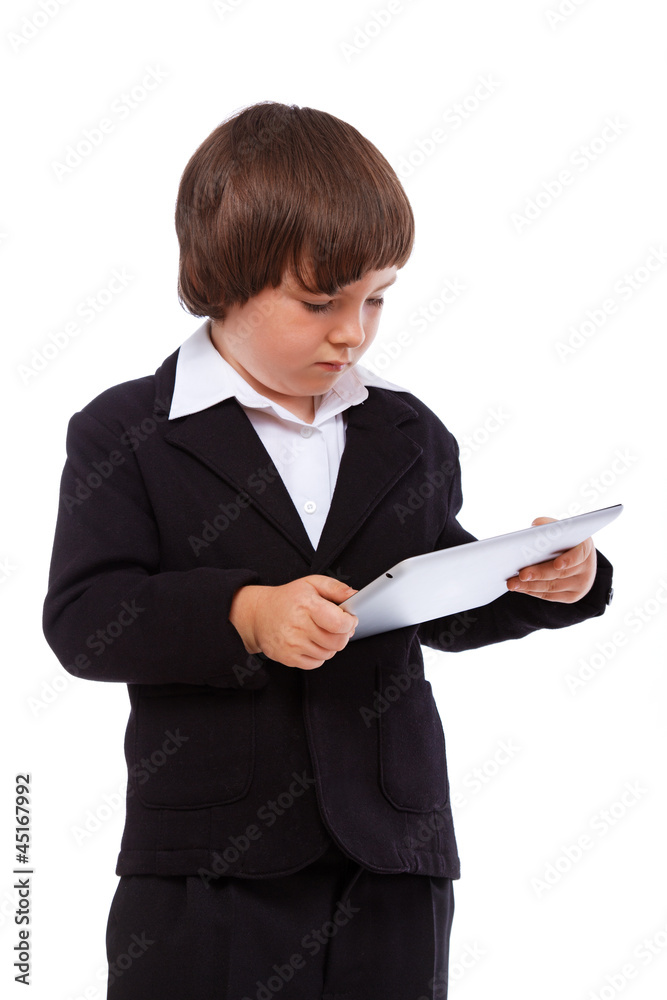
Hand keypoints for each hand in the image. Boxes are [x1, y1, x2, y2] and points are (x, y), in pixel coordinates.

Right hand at [229, 575, 358, 669]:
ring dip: (331, 645)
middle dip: (343, 635)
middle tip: (338, 627)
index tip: (349, 619)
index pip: (339, 623)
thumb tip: (355, 595)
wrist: (259, 614)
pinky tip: (312, 642)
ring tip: (321, 632)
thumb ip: (335, 588)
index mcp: (307, 605)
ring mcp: (292, 644)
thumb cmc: (288, 598)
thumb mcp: (311, 583)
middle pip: (337, 642)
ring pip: (329, 654)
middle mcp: (298, 626)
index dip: (350, 623)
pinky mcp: (287, 657)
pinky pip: (316, 663)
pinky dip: (319, 655)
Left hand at [506, 516, 596, 602]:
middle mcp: (586, 568)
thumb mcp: (559, 528)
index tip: (557, 564)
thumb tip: (536, 525)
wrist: (574, 556)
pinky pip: (550, 596)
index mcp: (585, 547)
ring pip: (552, 587)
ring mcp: (580, 584)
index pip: (579, 555)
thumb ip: (549, 524)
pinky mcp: (572, 596)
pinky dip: (533, 591)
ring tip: (512, 583)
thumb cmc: (562, 538)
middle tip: (521, 574)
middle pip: (560, 573)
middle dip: (539, 574)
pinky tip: (520, 587)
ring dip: (530, 586)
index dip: (569, 560)